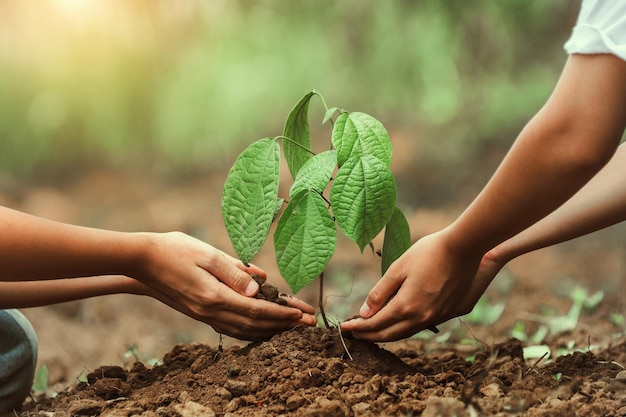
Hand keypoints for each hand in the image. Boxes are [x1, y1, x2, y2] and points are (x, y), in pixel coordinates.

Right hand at [133, 231, 315, 339]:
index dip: (282, 314)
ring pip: (243, 331)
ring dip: (270, 331)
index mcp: (214, 296)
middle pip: (254, 326)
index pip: (256, 311)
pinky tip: (261, 327)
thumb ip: (235, 272)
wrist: (142, 260)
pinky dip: (251, 331)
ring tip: (291, 327)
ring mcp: (203, 315)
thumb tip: (260, 287)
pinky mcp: (200, 313)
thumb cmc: (175, 249)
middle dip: (283, 326)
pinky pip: (231, 329)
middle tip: (307, 324)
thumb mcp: (207, 254)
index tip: (302, 314)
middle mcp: (209, 311)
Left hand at [341, 230, 484, 341]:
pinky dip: (403, 328)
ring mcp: (436, 317)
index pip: (376, 323)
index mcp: (406, 306)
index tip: (344, 328)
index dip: (358, 327)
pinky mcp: (447, 313)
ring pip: (405, 333)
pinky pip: (420, 327)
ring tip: (372, 331)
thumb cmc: (428, 252)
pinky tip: (397, 323)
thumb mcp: (398, 268)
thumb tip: (364, 313)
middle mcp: (422, 317)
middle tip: (354, 333)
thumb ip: (380, 292)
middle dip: (369, 335)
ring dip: (386, 334)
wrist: (464, 248)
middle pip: (389, 334)